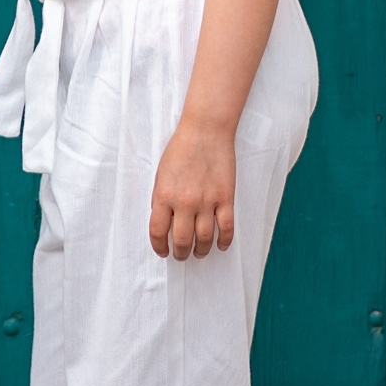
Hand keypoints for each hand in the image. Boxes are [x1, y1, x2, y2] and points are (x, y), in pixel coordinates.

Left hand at [150, 118, 235, 259]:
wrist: (205, 130)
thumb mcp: (160, 172)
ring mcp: (207, 201)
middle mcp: (184, 202)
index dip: (159, 247)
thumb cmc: (181, 148)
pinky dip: (224, 241)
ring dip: (201, 251)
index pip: (158, 232)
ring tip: (199, 252)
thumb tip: (161, 220)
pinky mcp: (225, 198)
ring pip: (205, 239)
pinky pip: (226, 228)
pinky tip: (221, 245)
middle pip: (182, 241)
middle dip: (181, 253)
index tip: (162, 251)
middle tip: (181, 255)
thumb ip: (160, 197)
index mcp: (164, 195)